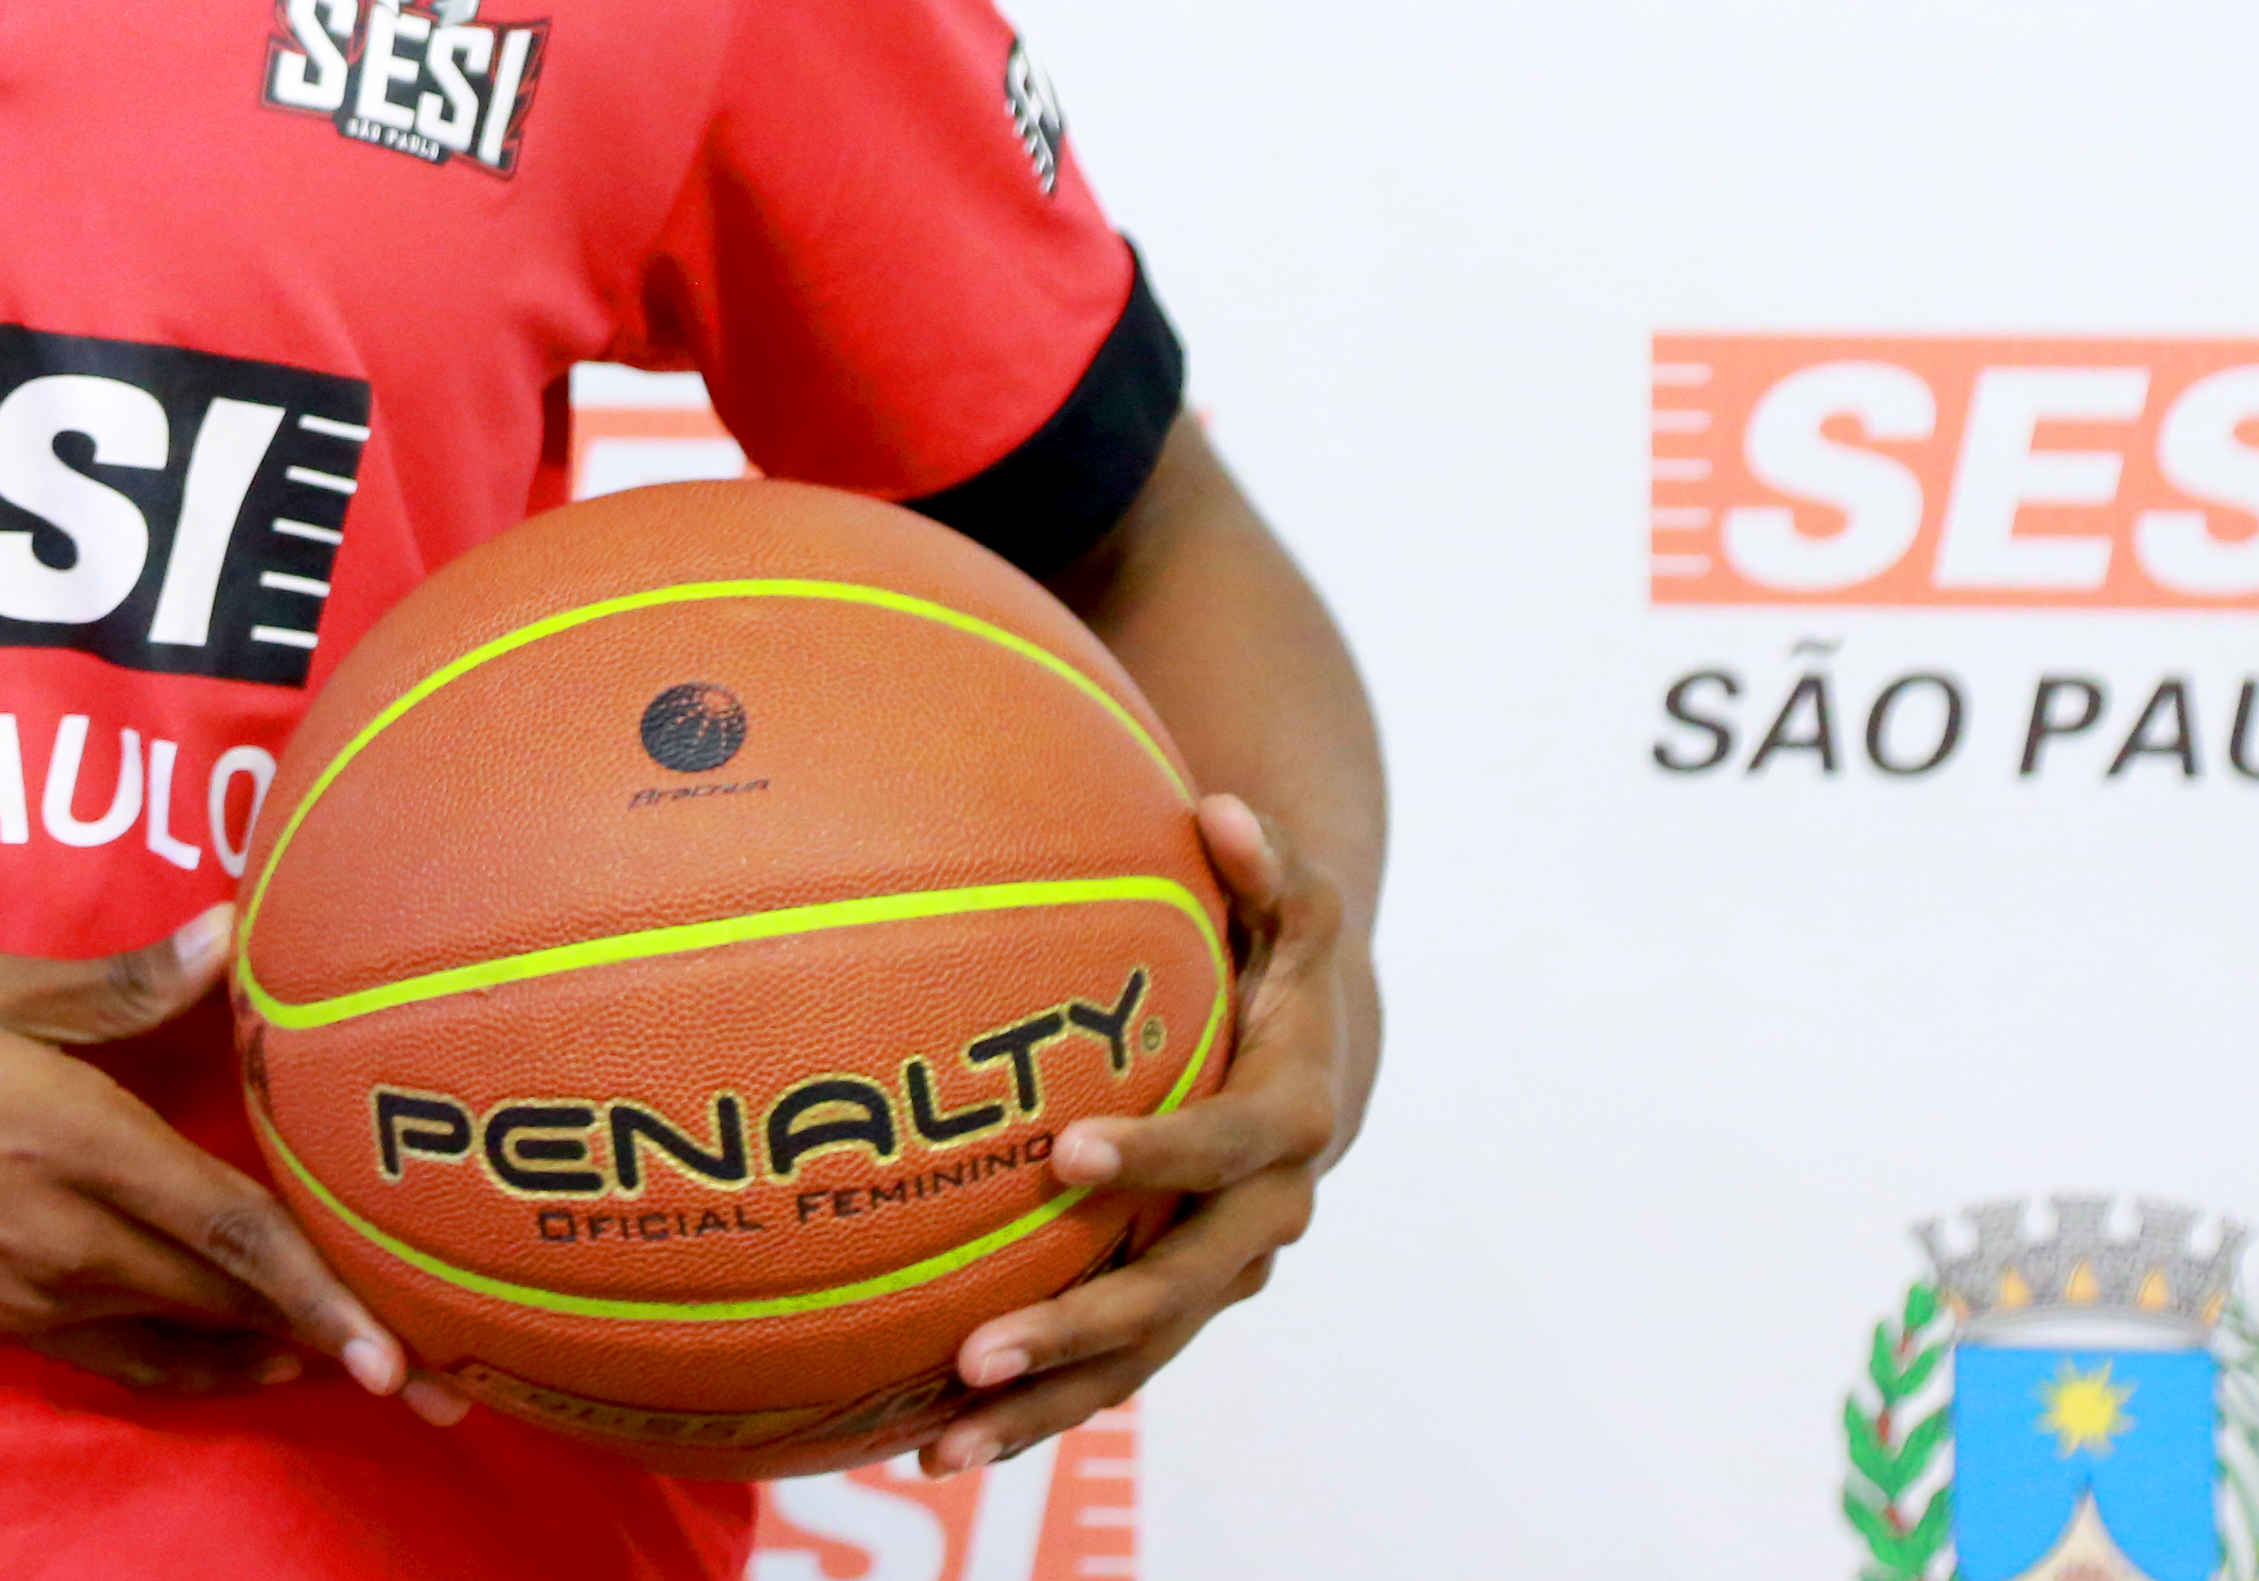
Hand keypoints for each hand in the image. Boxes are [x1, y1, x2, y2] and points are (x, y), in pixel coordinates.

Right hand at [0, 904, 468, 1415]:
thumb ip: (122, 985)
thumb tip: (233, 932)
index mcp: (79, 1144)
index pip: (229, 1230)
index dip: (321, 1290)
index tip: (395, 1345)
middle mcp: (69, 1239)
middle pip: (231, 1302)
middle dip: (338, 1343)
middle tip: (443, 1380)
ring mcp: (36, 1295)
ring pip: (189, 1337)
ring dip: (282, 1355)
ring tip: (375, 1371)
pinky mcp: (7, 1325)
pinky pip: (128, 1361)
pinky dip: (201, 1369)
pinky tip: (253, 1362)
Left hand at [904, 794, 1366, 1477]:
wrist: (1320, 1060)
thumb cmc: (1280, 962)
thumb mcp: (1293, 910)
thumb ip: (1269, 868)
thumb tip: (1221, 809)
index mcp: (1291, 1122)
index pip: (1226, 1147)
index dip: (1158, 1153)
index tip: (1068, 1153)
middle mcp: (1263, 1220)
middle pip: (1175, 1292)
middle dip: (1081, 1329)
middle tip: (978, 1351)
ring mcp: (1219, 1277)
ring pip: (1137, 1360)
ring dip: (1046, 1408)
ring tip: (940, 1449)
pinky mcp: (1175, 1306)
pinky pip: (1111, 1372)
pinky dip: (1039, 1414)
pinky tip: (937, 1444)